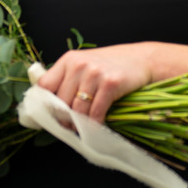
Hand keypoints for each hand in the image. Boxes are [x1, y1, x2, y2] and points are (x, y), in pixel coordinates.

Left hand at [37, 43, 153, 122]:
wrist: (143, 59)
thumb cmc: (112, 64)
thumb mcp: (86, 64)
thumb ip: (68, 78)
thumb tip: (50, 104)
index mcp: (69, 59)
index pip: (45, 85)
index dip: (45, 103)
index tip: (48, 114)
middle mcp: (80, 64)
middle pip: (60, 101)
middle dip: (63, 118)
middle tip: (67, 126)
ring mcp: (95, 73)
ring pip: (77, 110)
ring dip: (78, 124)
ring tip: (80, 128)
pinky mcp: (110, 83)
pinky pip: (95, 112)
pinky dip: (94, 124)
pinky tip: (96, 126)